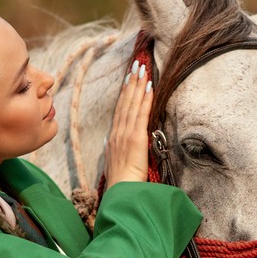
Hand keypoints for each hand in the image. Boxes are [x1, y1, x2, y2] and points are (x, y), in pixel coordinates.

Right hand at [104, 59, 152, 187]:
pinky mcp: (136, 138)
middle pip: (125, 102)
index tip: (128, 79)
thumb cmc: (120, 184)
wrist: (122, 192)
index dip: (124, 94)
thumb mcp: (112, 163)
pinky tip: (149, 86)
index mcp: (112, 139)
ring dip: (138, 85)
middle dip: (131, 82)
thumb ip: (111, 150)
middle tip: (136, 65)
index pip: (120, 111)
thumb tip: (107, 141)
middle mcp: (117, 133)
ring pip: (132, 104)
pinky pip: (141, 114)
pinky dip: (145, 99)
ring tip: (143, 69)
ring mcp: (126, 134)